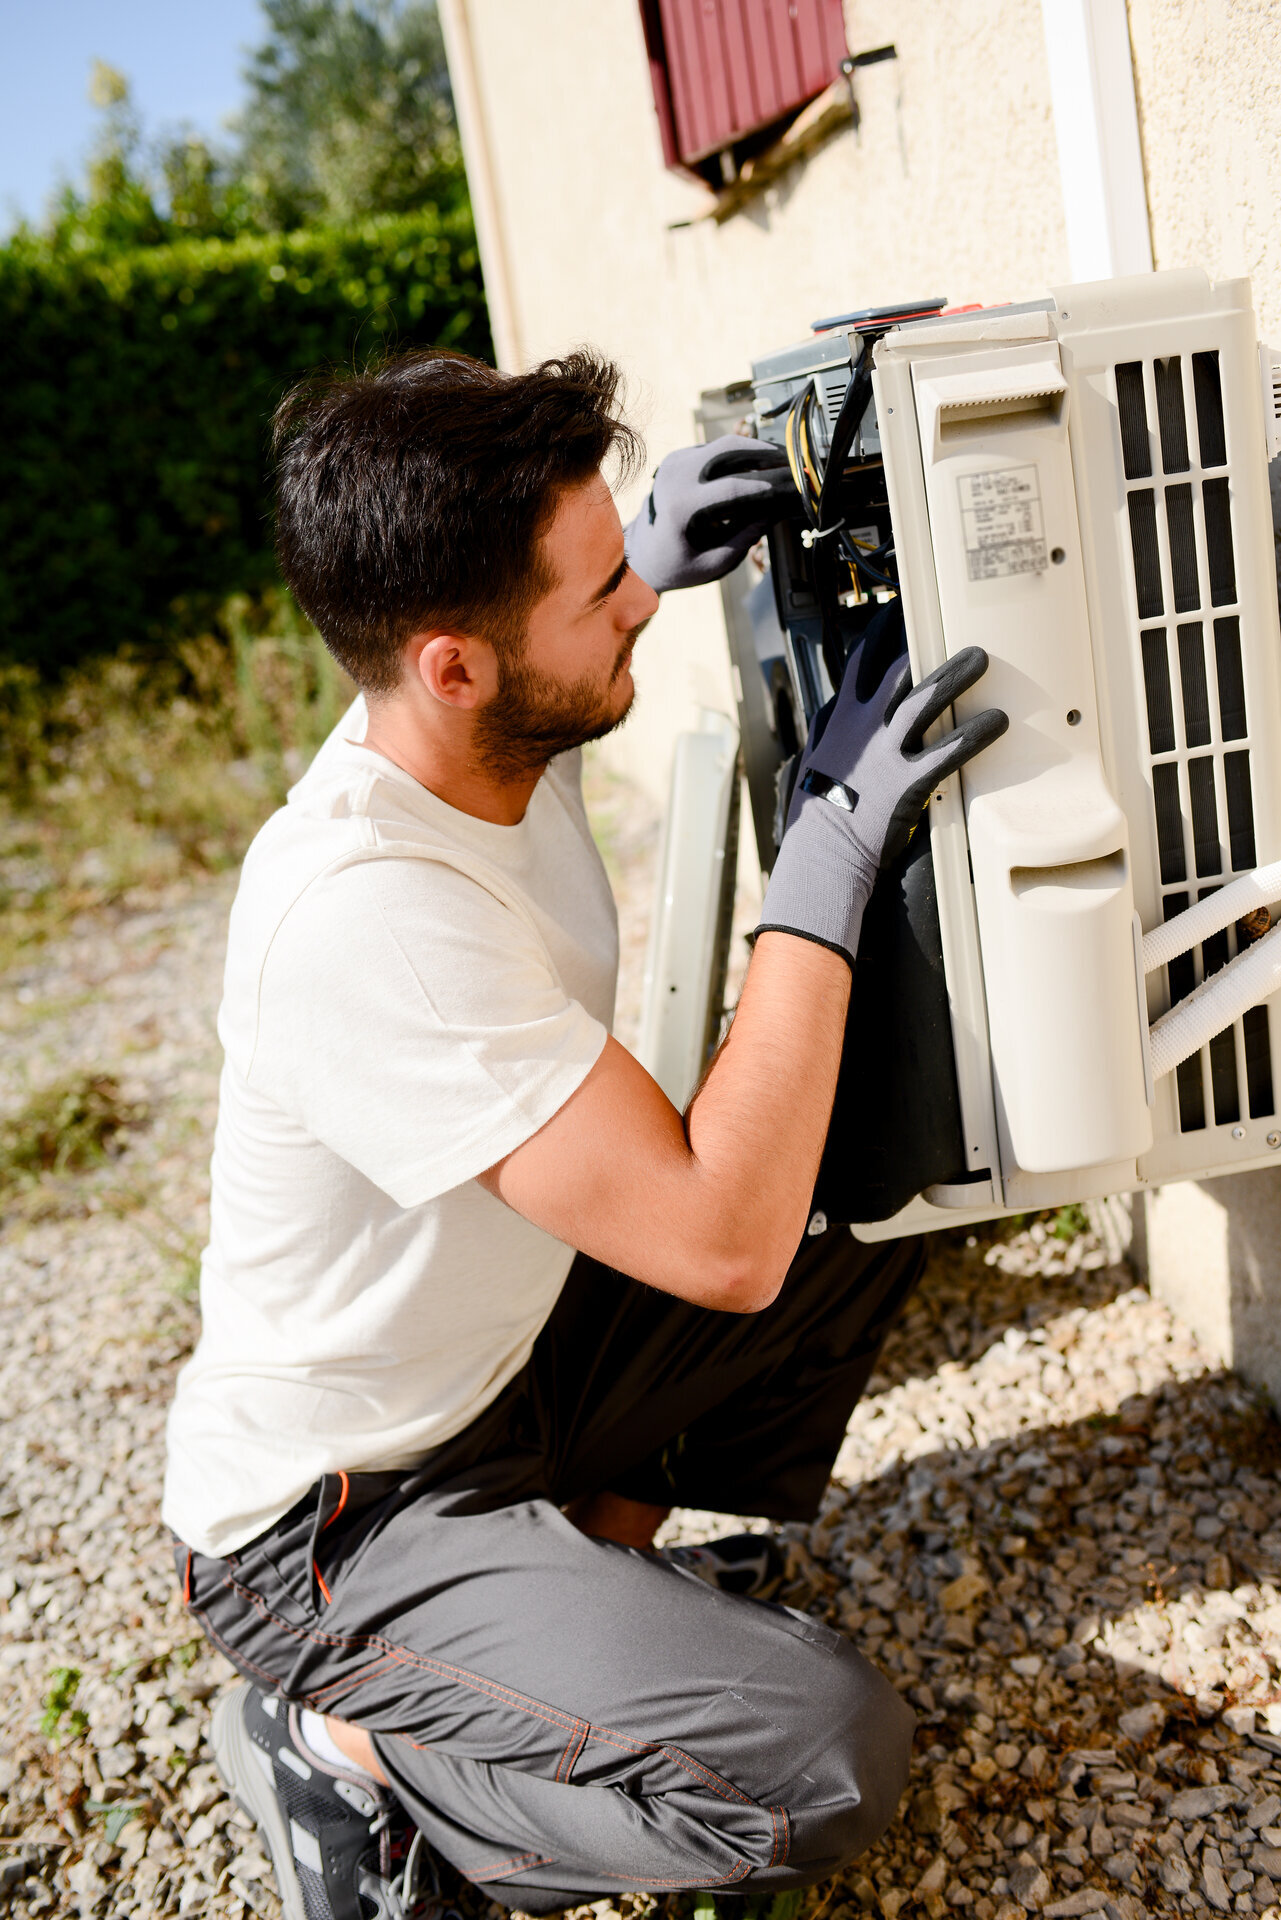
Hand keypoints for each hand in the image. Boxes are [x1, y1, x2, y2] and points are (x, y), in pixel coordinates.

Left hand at [623, 434, 794, 592]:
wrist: (641, 553)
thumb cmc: (675, 565)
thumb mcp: (713, 563)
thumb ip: (745, 538)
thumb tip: (775, 511)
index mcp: (680, 506)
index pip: (731, 487)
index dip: (765, 484)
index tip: (790, 485)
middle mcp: (675, 477)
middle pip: (730, 449)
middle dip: (766, 452)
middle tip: (794, 461)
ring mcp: (676, 463)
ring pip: (725, 444)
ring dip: (756, 450)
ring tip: (783, 462)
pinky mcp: (680, 458)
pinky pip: (717, 450)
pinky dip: (741, 456)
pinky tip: (762, 467)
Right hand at [758, 600, 1007, 965]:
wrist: (820, 853)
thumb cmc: (816, 816)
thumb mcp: (813, 765)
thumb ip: (828, 736)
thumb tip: (832, 718)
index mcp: (840, 723)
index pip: (858, 666)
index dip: (878, 636)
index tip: (893, 617)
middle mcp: (863, 730)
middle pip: (897, 673)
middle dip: (925, 647)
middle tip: (948, 630)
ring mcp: (886, 753)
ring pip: (924, 700)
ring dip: (955, 675)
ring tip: (981, 658)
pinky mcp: (908, 782)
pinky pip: (949, 750)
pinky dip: (975, 733)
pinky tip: (997, 721)